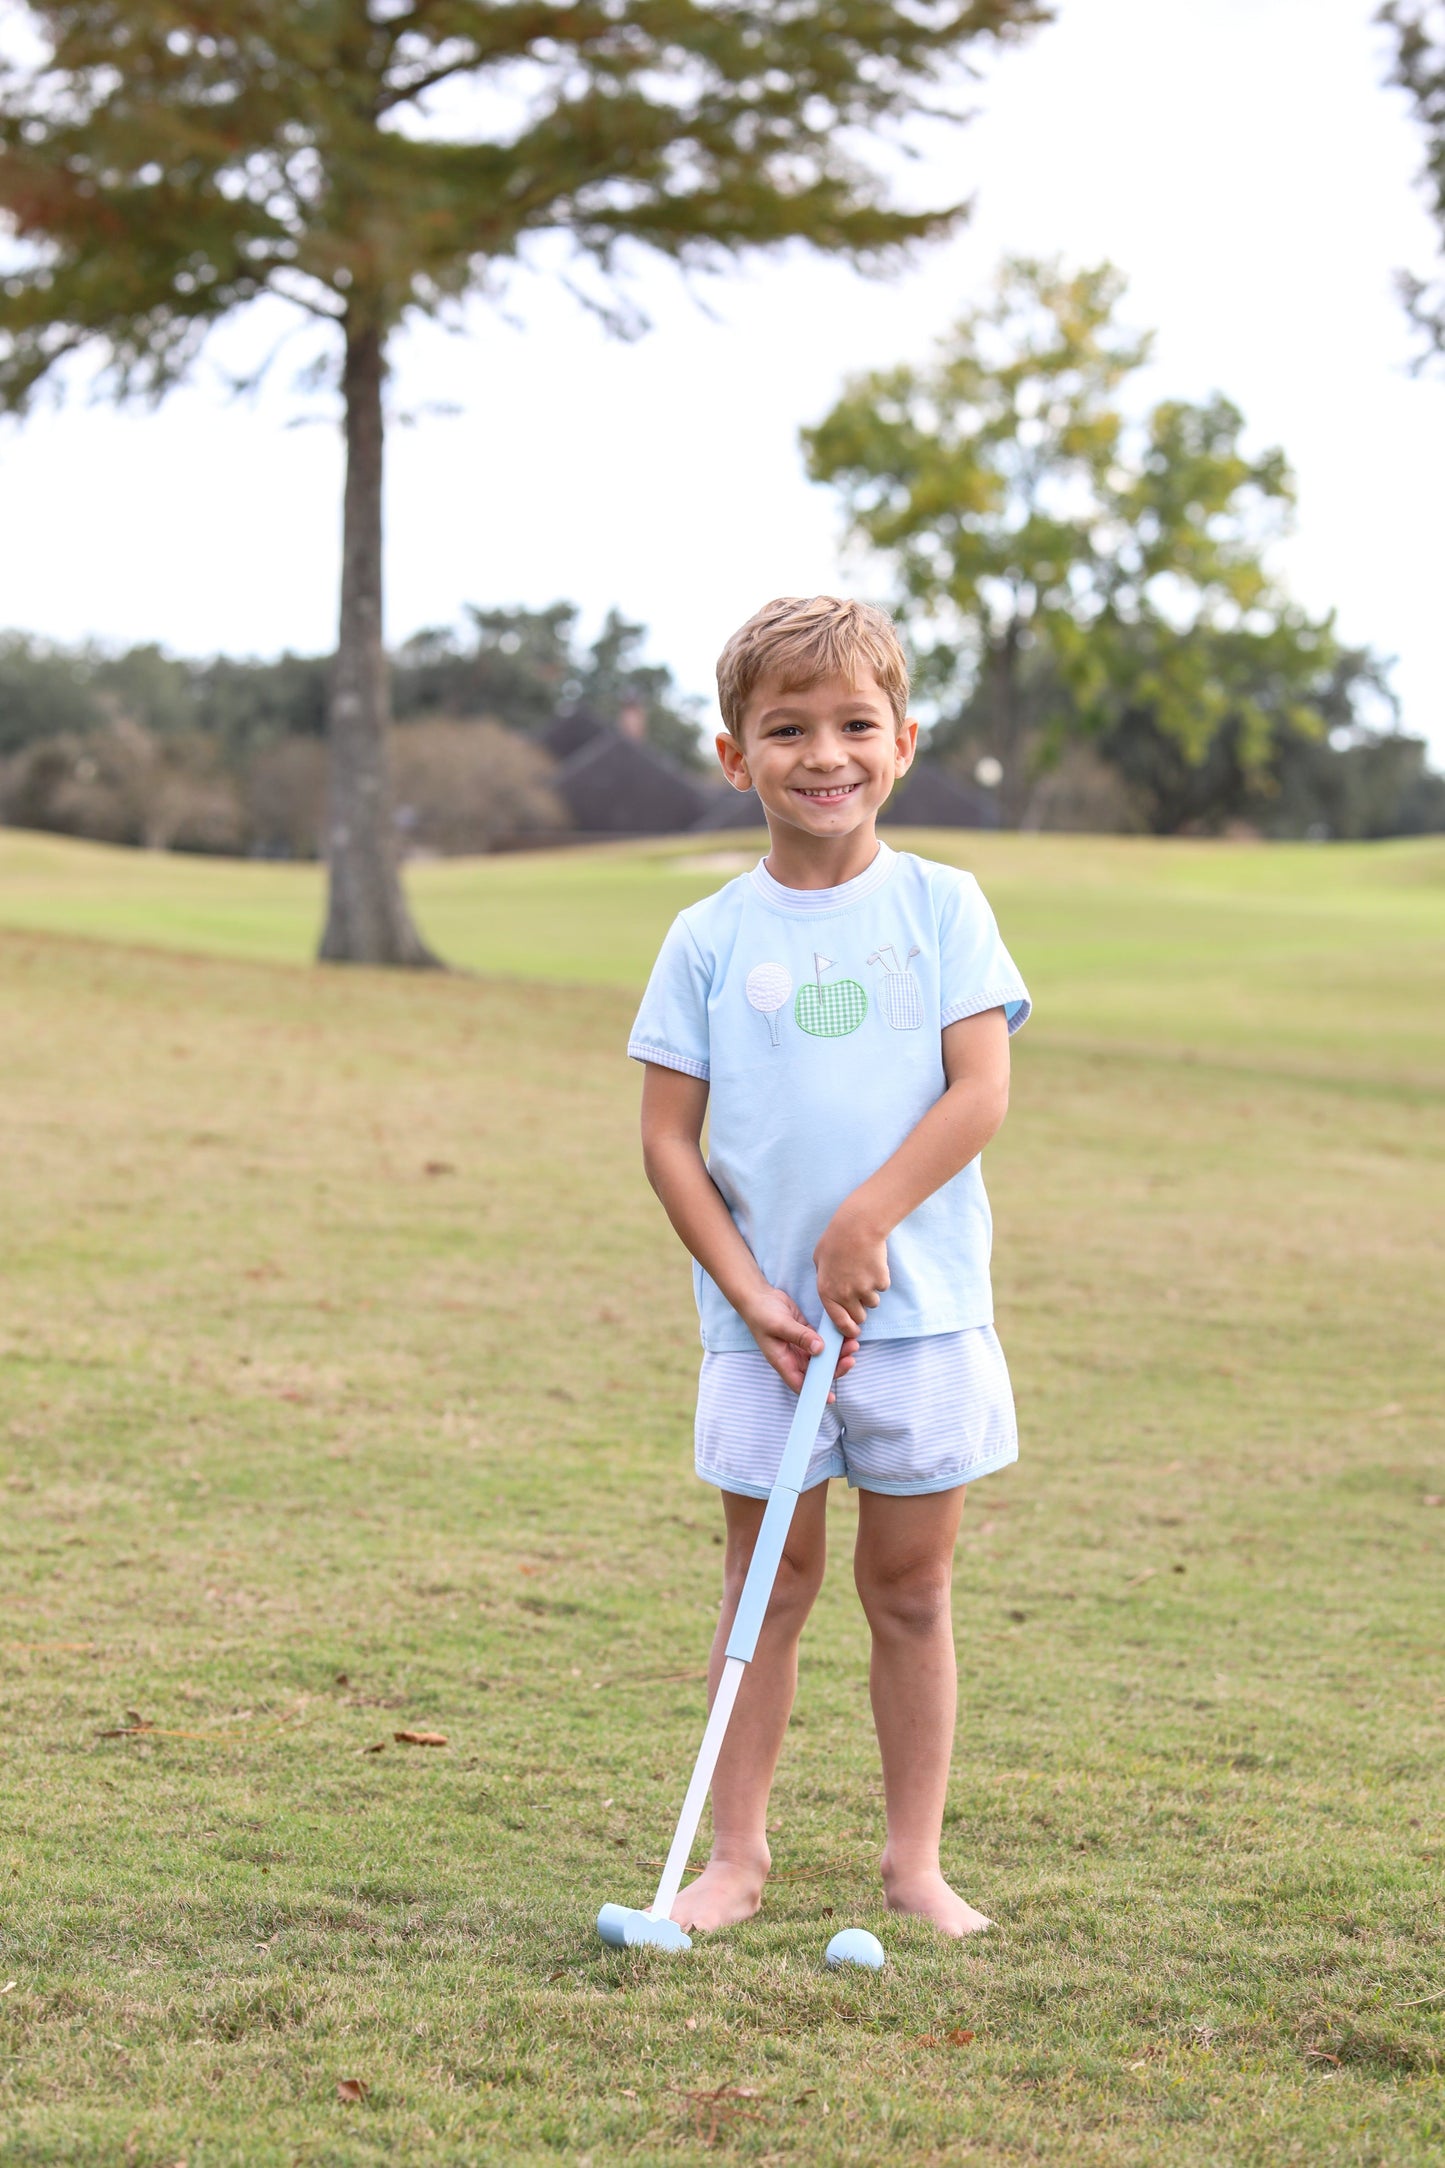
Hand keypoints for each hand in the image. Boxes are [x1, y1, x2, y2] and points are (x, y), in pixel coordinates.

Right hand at [740, 1284, 858, 1396]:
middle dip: (835, 1367)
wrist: (757, 1296)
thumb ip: (800, 1337)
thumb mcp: (780, 1325)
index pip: (800, 1383)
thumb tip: (820, 1349)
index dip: (815, 1392)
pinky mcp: (806, 1334)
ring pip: (823, 1357)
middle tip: (850, 1357)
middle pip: (817, 1371)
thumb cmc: (761, 1313)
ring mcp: (801, 1346)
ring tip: (852, 1344)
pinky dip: (835, 1341)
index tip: (831, 1397)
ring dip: (838, 1354)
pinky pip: (824, 1342)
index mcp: (783, 1361)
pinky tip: (845, 1336)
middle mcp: (793, 1357)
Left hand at [813, 1206, 889, 1335]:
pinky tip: (873, 1263)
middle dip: (860, 1309)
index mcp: (827, 1291)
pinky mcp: (881, 1281)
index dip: (847, 1329)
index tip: (853, 1331)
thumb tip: (831, 1290)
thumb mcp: (819, 1260)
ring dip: (871, 1292)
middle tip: (860, 1294)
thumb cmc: (836, 1239)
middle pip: (859, 1316)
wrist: (858, 1226)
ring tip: (865, 1271)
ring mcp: (865, 1289)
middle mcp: (846, 1295)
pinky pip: (882, 1287)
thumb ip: (825, 1279)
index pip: (838, 1321)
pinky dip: (880, 1279)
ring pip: (873, 1302)